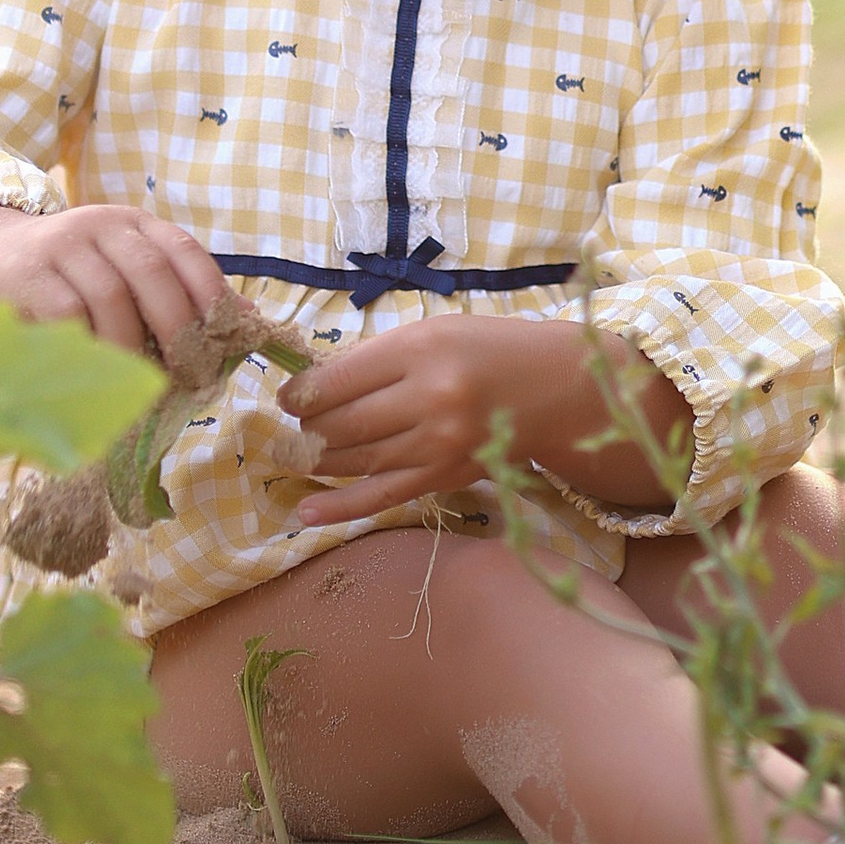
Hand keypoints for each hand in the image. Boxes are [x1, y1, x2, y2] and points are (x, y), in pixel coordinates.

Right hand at [0, 203, 226, 360]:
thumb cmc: (70, 275)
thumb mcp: (123, 269)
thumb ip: (179, 291)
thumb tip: (248, 321)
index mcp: (135, 223)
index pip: (183, 250)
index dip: (209, 292)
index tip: (224, 337)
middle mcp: (101, 225)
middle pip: (151, 273)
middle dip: (176, 328)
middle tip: (188, 374)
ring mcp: (63, 246)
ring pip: (111, 297)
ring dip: (133, 347)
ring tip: (144, 383)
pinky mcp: (28, 274)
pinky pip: (67, 314)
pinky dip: (91, 346)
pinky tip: (100, 372)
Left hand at [289, 316, 688, 531]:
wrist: (556, 387)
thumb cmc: (489, 349)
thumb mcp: (434, 332)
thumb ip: (378, 359)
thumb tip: (313, 388)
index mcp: (423, 350)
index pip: (339, 379)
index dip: (301, 392)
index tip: (288, 396)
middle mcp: (430, 398)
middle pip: (342, 423)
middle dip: (307, 426)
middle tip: (295, 424)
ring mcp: (439, 444)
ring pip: (356, 459)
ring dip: (318, 458)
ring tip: (298, 453)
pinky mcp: (446, 476)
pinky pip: (383, 496)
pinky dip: (340, 507)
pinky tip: (304, 511)